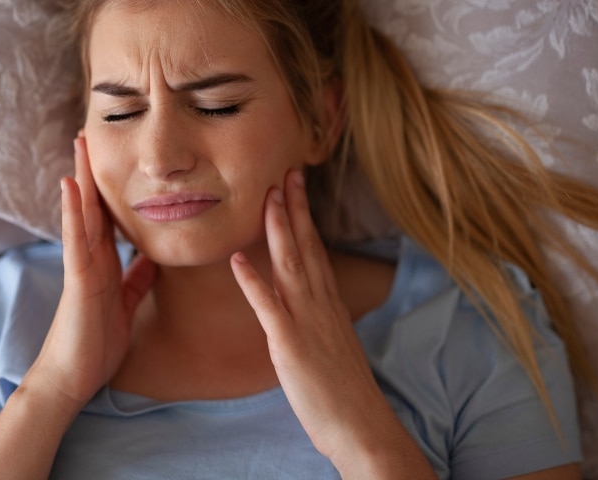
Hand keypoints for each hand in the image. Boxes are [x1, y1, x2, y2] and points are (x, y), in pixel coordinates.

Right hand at [30, 135, 154, 410]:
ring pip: (82, 214)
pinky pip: (76, 240)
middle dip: (93, 172)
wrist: (74, 376)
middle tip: (92, 134)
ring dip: (81, 178)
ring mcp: (81, 265)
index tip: (117, 158)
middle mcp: (91, 258)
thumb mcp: (126, 303)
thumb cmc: (97, 341)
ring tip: (80, 144)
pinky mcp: (77, 279)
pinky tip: (72, 185)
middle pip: (94, 207)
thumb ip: (136, 278)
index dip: (112, 188)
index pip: (109, 217)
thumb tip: (153, 257)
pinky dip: (74, 212)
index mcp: (105, 263)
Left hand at [230, 170, 396, 468]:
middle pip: (305, 246)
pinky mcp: (289, 344)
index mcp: (329, 303)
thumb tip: (309, 302)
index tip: (297, 187)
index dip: (304, 216)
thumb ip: (320, 317)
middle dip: (294, 207)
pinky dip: (252, 282)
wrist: (361, 426)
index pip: (316, 249)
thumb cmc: (345, 390)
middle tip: (285, 172)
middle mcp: (320, 304)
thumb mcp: (334, 342)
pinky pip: (268, 307)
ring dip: (277, 229)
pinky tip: (236, 260)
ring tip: (266, 197)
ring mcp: (306, 321)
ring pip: (290, 265)